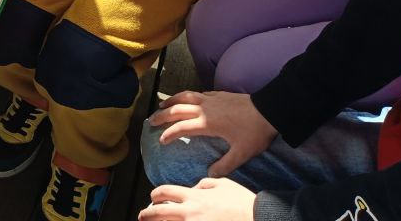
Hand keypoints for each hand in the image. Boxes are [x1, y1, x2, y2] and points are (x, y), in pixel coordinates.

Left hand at [138, 178, 256, 220]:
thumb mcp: (223, 184)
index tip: (153, 198)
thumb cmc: (242, 202)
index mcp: (194, 197)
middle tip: (142, 216)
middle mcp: (189, 213)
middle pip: (159, 213)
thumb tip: (194, 188)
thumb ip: (204, 185)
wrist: (258, 219)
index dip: (156, 195)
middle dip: (147, 214)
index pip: (165, 192)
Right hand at [149, 91, 276, 177]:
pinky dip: (186, 96)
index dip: (169, 134)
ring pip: (185, 96)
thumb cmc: (254, 133)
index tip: (161, 141)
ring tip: (162, 105)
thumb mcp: (241, 154)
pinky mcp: (218, 94)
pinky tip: (187, 99)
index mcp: (207, 123)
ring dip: (171, 101)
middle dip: (162, 115)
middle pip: (177, 109)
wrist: (269, 110)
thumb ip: (225, 165)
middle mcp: (204, 109)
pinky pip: (197, 93)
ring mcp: (210, 99)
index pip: (181, 127)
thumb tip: (209, 175)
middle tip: (151, 121)